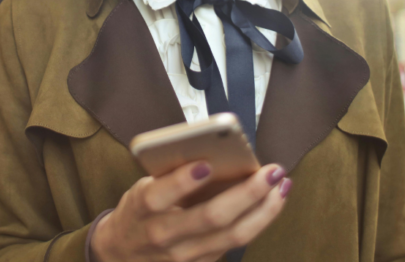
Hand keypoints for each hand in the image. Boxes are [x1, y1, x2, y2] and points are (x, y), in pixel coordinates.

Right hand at [90, 162, 290, 261]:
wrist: (122, 253)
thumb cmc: (138, 211)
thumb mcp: (141, 187)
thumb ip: (169, 175)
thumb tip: (213, 153)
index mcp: (143, 208)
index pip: (160, 196)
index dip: (183, 181)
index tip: (205, 163)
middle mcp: (164, 235)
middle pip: (211, 218)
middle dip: (246, 193)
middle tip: (270, 171)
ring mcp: (185, 255)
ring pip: (233, 236)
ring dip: (264, 210)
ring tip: (282, 185)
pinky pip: (236, 243)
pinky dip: (258, 221)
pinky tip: (272, 201)